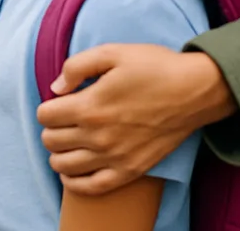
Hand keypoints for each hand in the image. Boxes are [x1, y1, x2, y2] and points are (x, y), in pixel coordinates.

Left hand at [36, 45, 234, 194]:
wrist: (194, 91)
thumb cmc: (154, 67)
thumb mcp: (112, 52)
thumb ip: (76, 66)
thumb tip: (56, 88)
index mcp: (90, 106)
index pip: (45, 116)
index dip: (48, 106)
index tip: (61, 100)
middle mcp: (98, 136)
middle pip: (51, 141)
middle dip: (52, 128)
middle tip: (65, 118)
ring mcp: (114, 157)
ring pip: (63, 166)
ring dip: (59, 153)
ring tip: (69, 140)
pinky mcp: (130, 170)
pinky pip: (91, 187)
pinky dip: (74, 181)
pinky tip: (71, 171)